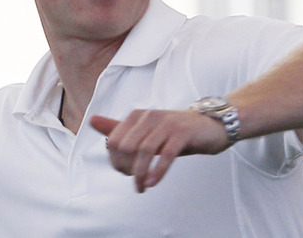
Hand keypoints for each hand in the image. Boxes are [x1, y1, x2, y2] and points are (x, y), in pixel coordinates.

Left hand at [90, 109, 229, 192]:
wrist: (210, 126)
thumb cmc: (174, 131)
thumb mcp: (145, 131)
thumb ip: (119, 128)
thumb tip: (92, 120)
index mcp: (136, 115)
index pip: (114, 140)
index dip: (115, 161)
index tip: (124, 173)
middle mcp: (149, 115)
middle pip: (126, 146)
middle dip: (126, 168)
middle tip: (134, 181)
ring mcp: (166, 123)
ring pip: (144, 151)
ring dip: (140, 173)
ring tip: (142, 187)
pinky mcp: (182, 133)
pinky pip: (166, 154)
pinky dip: (157, 171)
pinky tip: (153, 182)